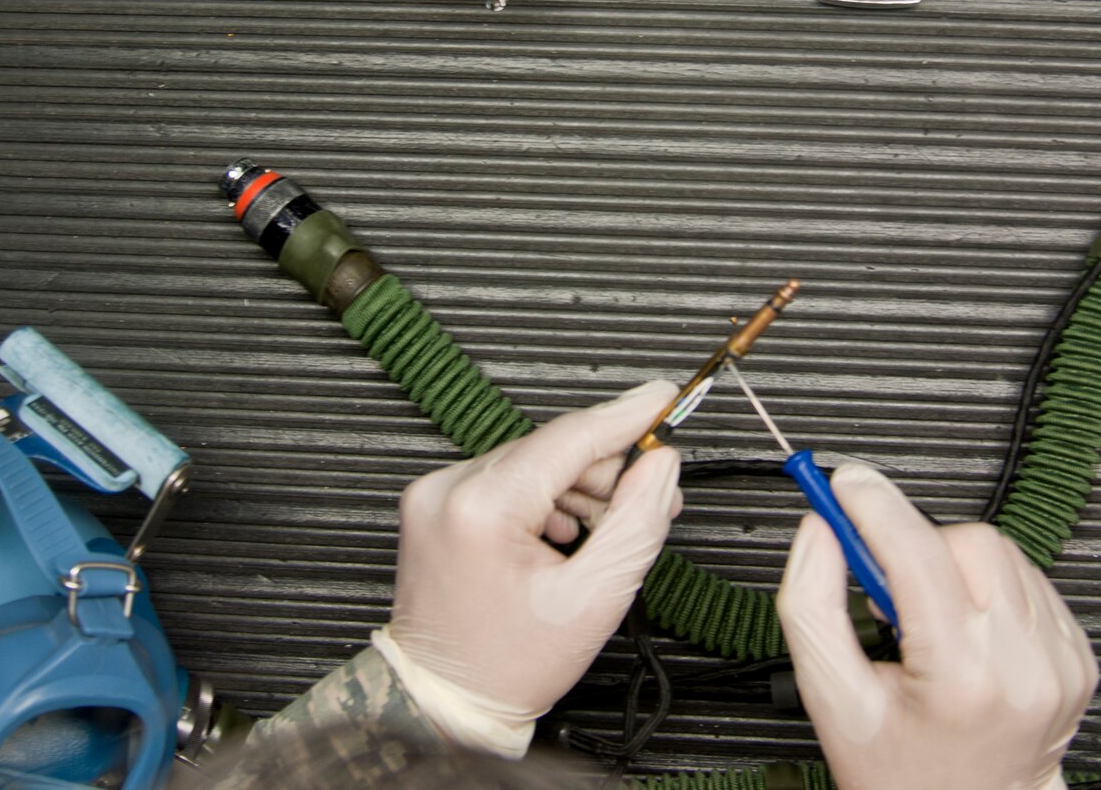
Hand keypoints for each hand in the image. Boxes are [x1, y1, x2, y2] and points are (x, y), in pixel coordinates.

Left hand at [376, 380, 683, 755]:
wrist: (443, 703)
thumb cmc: (505, 666)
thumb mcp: (594, 599)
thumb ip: (637, 522)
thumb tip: (661, 465)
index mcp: (481, 507)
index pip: (570, 437)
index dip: (626, 416)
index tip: (665, 397)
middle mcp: (448, 489)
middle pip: (553, 449)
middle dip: (610, 468)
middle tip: (656, 494)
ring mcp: (436, 495)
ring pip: (533, 463)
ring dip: (580, 485)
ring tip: (611, 527)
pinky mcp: (437, 505)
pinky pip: (507, 480)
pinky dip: (546, 496)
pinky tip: (570, 531)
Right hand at [776, 465, 1096, 789]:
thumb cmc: (904, 773)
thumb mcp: (833, 701)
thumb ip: (812, 607)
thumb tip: (820, 532)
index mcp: (961, 678)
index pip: (917, 553)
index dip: (875, 506)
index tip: (847, 484)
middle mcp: (1023, 665)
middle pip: (965, 541)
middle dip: (918, 549)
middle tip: (888, 592)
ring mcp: (1059, 662)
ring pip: (1002, 552)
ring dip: (956, 567)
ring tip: (932, 622)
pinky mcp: (1079, 658)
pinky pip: (1030, 580)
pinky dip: (992, 589)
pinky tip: (969, 631)